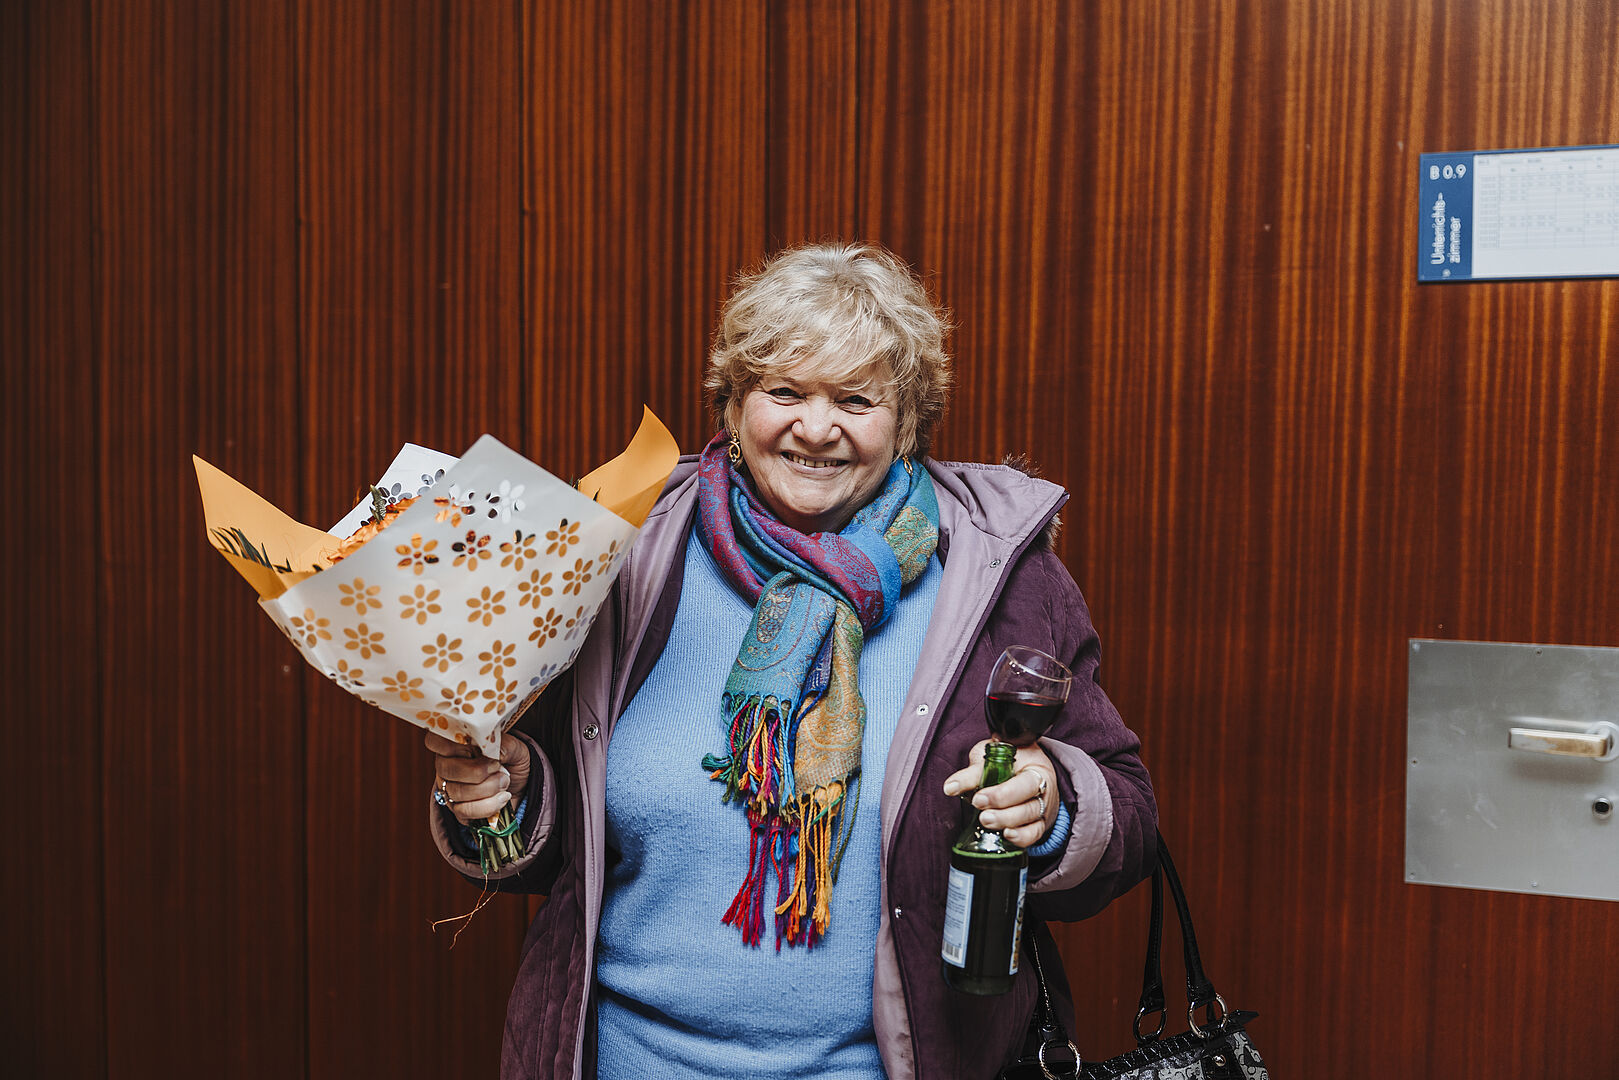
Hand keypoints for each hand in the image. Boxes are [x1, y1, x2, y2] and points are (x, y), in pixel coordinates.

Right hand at [425, 730, 531, 827]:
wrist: (520, 786)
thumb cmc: (511, 761)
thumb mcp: (515, 747)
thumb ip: (506, 745)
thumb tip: (497, 751)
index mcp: (454, 745)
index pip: (434, 740)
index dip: (451, 744)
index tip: (475, 747)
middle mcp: (446, 766)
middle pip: (445, 769)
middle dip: (477, 770)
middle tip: (498, 768)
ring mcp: (449, 789)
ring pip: (456, 792)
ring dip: (487, 788)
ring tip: (504, 782)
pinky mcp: (458, 810)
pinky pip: (465, 811)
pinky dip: (488, 805)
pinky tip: (503, 797)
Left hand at [942, 739, 1058, 848]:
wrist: (1030, 771)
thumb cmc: (1010, 761)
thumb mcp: (992, 758)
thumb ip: (974, 773)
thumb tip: (950, 787)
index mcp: (1036, 769)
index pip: (1023, 783)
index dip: (1001, 794)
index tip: (978, 799)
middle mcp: (1044, 790)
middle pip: (1029, 805)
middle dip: (1003, 812)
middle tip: (981, 813)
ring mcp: (1043, 809)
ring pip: (1030, 821)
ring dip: (1007, 823)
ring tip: (986, 822)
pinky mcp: (1039, 825)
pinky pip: (1034, 835)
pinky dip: (1021, 838)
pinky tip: (1006, 836)